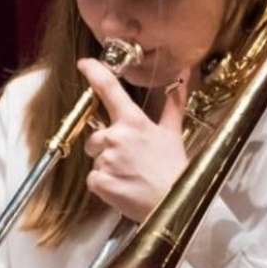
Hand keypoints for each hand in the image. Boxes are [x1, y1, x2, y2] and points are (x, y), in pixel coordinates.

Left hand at [78, 58, 189, 221]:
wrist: (174, 203)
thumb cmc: (174, 169)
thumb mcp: (173, 134)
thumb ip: (173, 104)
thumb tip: (182, 78)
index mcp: (133, 121)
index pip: (109, 89)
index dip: (94, 72)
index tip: (84, 63)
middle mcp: (116, 136)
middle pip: (95, 136)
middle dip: (106, 147)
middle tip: (130, 160)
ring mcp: (107, 159)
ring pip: (95, 159)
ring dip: (107, 167)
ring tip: (129, 175)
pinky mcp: (100, 181)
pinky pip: (94, 179)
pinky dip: (104, 185)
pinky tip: (123, 187)